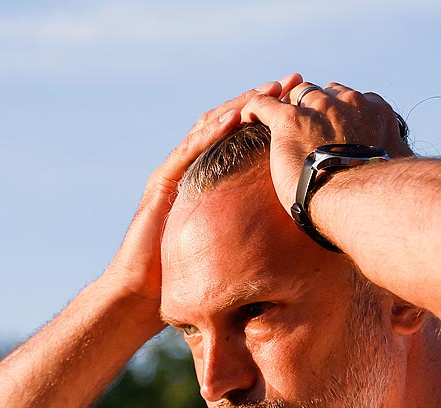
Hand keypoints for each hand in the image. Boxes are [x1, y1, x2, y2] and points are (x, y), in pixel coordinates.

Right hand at [100, 74, 301, 305]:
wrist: (141, 293)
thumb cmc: (181, 277)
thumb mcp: (227, 248)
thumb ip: (249, 232)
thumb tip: (292, 236)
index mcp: (206, 177)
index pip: (239, 136)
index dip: (268, 116)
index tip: (299, 101)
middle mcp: (189, 167)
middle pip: (227, 122)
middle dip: (260, 100)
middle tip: (292, 82)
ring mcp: (173, 171)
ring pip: (209, 127)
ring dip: (240, 106)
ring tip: (268, 90)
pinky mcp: (162, 182)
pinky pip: (189, 151)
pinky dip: (211, 132)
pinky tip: (234, 117)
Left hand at [240, 81, 412, 213]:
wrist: (361, 199)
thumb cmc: (384, 194)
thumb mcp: (402, 169)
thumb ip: (397, 159)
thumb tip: (405, 169)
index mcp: (376, 111)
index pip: (353, 100)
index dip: (340, 112)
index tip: (333, 128)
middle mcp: (348, 102)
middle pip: (324, 93)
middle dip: (313, 106)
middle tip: (302, 128)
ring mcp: (318, 109)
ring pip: (295, 95)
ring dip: (287, 106)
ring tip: (275, 125)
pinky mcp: (289, 121)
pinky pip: (264, 104)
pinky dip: (254, 108)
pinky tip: (246, 119)